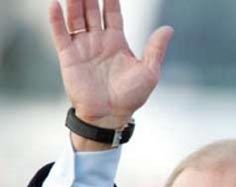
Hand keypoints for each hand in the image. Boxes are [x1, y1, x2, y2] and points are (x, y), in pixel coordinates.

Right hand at [49, 0, 172, 128]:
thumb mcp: (149, 73)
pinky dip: (56, 20)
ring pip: (76, 18)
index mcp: (117, 42)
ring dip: (74, 2)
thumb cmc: (130, 97)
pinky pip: (61, 35)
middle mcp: (99, 42)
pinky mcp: (69, 58)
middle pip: (92, 11)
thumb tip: (168, 29)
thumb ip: (155, 50)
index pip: (112, 13)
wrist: (109, 115)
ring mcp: (83, 48)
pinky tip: (55, 5)